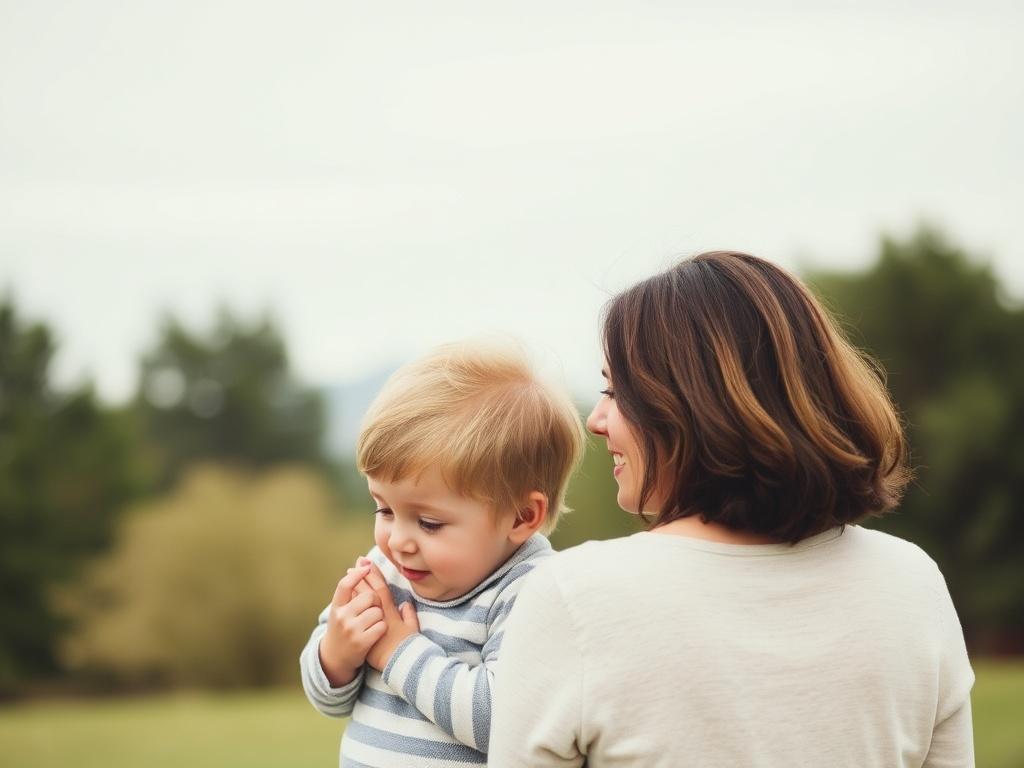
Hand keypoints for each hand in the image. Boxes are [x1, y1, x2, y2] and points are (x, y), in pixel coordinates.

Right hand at [318, 563, 385, 686]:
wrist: (335, 658)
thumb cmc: (342, 628)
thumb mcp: (341, 609)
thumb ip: (352, 588)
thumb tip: (362, 559)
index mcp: (336, 607)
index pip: (345, 584)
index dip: (357, 573)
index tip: (366, 566)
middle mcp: (341, 617)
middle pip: (369, 597)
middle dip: (375, 602)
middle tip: (370, 610)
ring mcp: (351, 630)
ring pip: (377, 611)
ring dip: (379, 616)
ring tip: (371, 624)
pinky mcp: (361, 642)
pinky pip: (381, 626)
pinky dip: (381, 629)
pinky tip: (375, 633)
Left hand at [353, 559, 419, 670]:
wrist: (397, 667)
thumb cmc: (408, 649)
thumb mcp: (412, 631)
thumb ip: (410, 616)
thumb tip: (406, 605)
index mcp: (391, 614)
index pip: (382, 589)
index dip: (376, 575)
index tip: (370, 564)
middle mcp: (378, 616)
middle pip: (368, 590)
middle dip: (363, 575)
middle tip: (358, 562)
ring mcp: (367, 624)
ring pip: (359, 600)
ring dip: (355, 585)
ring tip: (350, 572)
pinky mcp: (360, 632)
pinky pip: (353, 613)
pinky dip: (350, 602)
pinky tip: (346, 594)